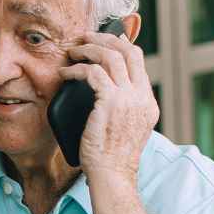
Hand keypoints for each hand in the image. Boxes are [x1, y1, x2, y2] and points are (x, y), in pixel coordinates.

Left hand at [59, 31, 158, 182]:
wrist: (112, 176)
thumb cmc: (111, 159)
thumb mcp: (126, 131)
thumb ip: (124, 111)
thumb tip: (106, 94)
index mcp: (147, 104)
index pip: (138, 62)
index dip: (121, 46)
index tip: (106, 40)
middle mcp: (141, 98)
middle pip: (129, 52)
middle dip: (106, 39)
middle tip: (87, 37)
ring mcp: (128, 99)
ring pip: (111, 56)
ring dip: (89, 49)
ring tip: (73, 51)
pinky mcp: (110, 102)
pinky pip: (92, 73)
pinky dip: (76, 69)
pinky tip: (65, 73)